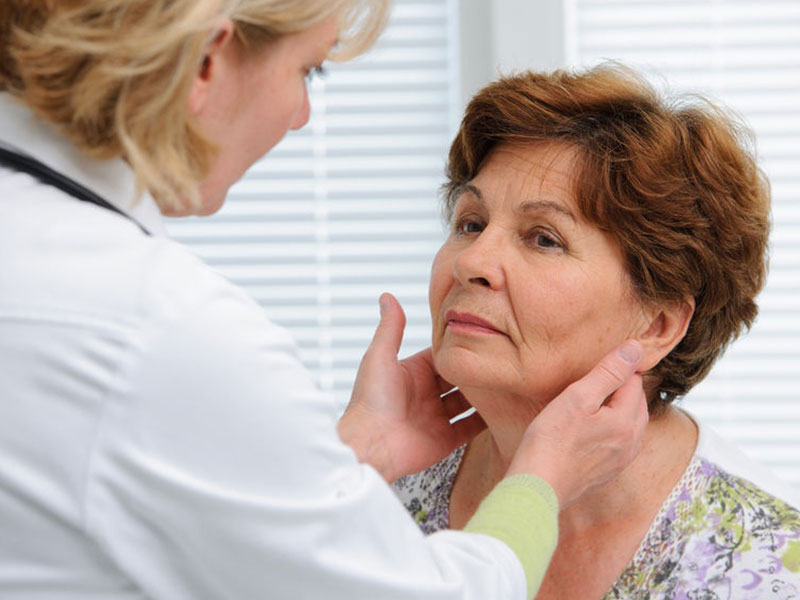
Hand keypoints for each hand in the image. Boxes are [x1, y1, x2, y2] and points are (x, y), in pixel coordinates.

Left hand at [338, 293, 485, 482]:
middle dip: (475, 369)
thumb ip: (391, 327)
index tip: (483, 334)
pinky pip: (470, 428)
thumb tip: (387, 296)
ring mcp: (436, 417)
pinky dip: (485, 421)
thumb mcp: (380, 356)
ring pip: (467, 402)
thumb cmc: (370, 401)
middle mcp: (425, 394)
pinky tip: (502, 410)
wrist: (370, 445)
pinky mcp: (444, 439)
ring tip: (506, 380)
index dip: (460, 346)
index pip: (442, 355)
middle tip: (501, 357)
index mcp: (412, 372)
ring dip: (484, 394)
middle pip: (458, 377)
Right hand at [506, 341, 647, 506]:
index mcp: (627, 422)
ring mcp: (620, 461)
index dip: (617, 369)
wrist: (537, 486)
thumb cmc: (551, 441)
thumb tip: (635, 348)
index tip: (597, 365)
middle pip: (636, 404)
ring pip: (630, 424)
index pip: (634, 383)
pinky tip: (590, 428)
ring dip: (618, 409)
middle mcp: (631, 444)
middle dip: (622, 388)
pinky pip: (620, 442)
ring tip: (593, 400)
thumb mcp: (578, 397)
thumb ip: (608, 372)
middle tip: (595, 379)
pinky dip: (611, 429)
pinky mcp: (607, 473)